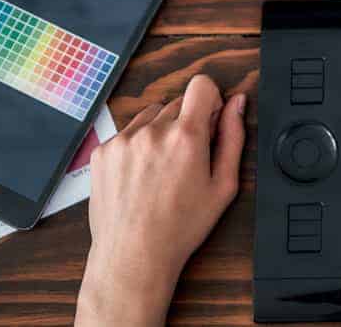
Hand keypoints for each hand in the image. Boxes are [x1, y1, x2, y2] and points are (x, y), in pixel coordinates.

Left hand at [75, 75, 246, 326]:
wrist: (133, 255)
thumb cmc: (181, 227)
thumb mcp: (223, 186)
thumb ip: (233, 137)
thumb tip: (237, 104)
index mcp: (186, 137)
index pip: (201, 85)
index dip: (209, 99)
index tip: (208, 120)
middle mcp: (152, 132)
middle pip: (177, 103)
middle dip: (185, 123)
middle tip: (185, 160)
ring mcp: (123, 140)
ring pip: (151, 116)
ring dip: (159, 132)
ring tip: (161, 169)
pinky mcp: (103, 151)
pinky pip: (127, 133)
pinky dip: (136, 146)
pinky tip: (141, 176)